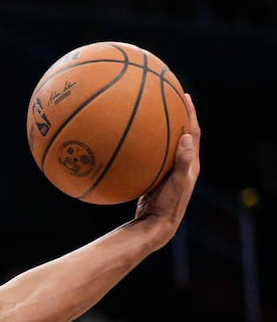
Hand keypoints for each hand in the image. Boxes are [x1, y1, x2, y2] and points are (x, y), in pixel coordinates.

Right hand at [132, 93, 199, 245]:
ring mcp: (167, 171)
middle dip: (176, 115)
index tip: (185, 95)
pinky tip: (128, 143)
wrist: (156, 226)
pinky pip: (150, 157)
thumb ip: (182, 161)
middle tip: (168, 97)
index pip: (193, 132)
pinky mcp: (154, 178)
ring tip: (149, 115)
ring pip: (164, 144)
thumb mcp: (178, 182)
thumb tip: (186, 136)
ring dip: (160, 129)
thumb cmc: (169, 206)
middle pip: (180, 133)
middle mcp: (181, 164)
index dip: (190, 113)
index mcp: (191, 163)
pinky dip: (143, 147)